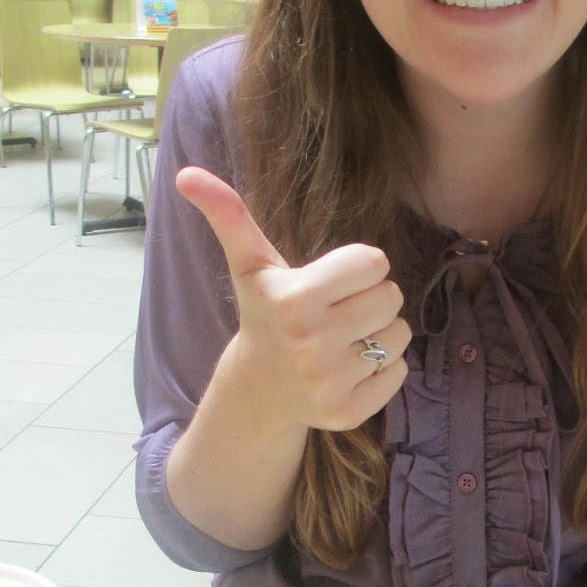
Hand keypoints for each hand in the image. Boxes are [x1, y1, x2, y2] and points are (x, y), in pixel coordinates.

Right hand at [177, 166, 409, 432]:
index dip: (358, 268)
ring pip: (399, 335)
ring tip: (344, 338)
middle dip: (370, 298)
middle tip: (339, 311)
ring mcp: (329, 383)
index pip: (374, 262)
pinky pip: (399, 372)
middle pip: (391, 297)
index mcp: (293, 300)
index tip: (332, 283)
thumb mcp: (250, 264)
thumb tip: (186, 174)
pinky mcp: (348, 413)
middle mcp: (311, 344)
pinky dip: (382, 368)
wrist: (257, 389)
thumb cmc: (264, 313)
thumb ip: (228, 214)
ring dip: (379, 332)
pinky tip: (349, 367)